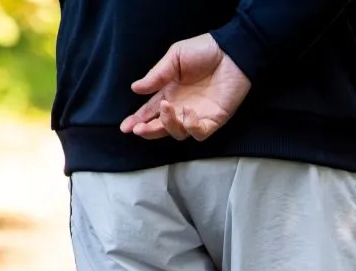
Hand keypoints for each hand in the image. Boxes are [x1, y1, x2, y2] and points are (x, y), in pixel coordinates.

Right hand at [120, 34, 251, 141]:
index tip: (125, 127)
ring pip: (178, 133)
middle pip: (162, 127)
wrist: (230, 51)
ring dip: (168, 125)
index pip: (150, 111)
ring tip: (167, 109)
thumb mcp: (174, 58)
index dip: (138, 120)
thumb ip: (157, 75)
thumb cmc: (203, 51)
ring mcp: (197, 115)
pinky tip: (188, 111)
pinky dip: (191, 126)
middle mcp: (181, 107)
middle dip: (148, 130)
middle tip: (139, 129)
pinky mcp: (214, 119)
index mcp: (170, 93)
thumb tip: (135, 89)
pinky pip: (200, 133)